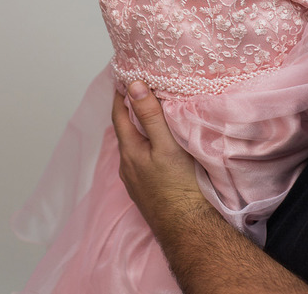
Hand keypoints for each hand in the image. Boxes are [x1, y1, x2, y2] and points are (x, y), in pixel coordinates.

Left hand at [112, 81, 208, 232]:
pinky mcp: (147, 192)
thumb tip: (133, 86)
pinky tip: (157, 148)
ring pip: (133, 147)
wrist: (189, 229)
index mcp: (129, 152)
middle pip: (124, 131)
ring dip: (138, 130)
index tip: (123, 76)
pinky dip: (146, 146)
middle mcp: (128, 167)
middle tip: (137, 90)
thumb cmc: (180, 187)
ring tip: (148, 115)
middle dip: (129, 110)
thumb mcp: (166, 146)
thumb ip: (150, 116)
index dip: (121, 95)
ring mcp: (136, 182)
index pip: (119, 115)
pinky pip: (142, 161)